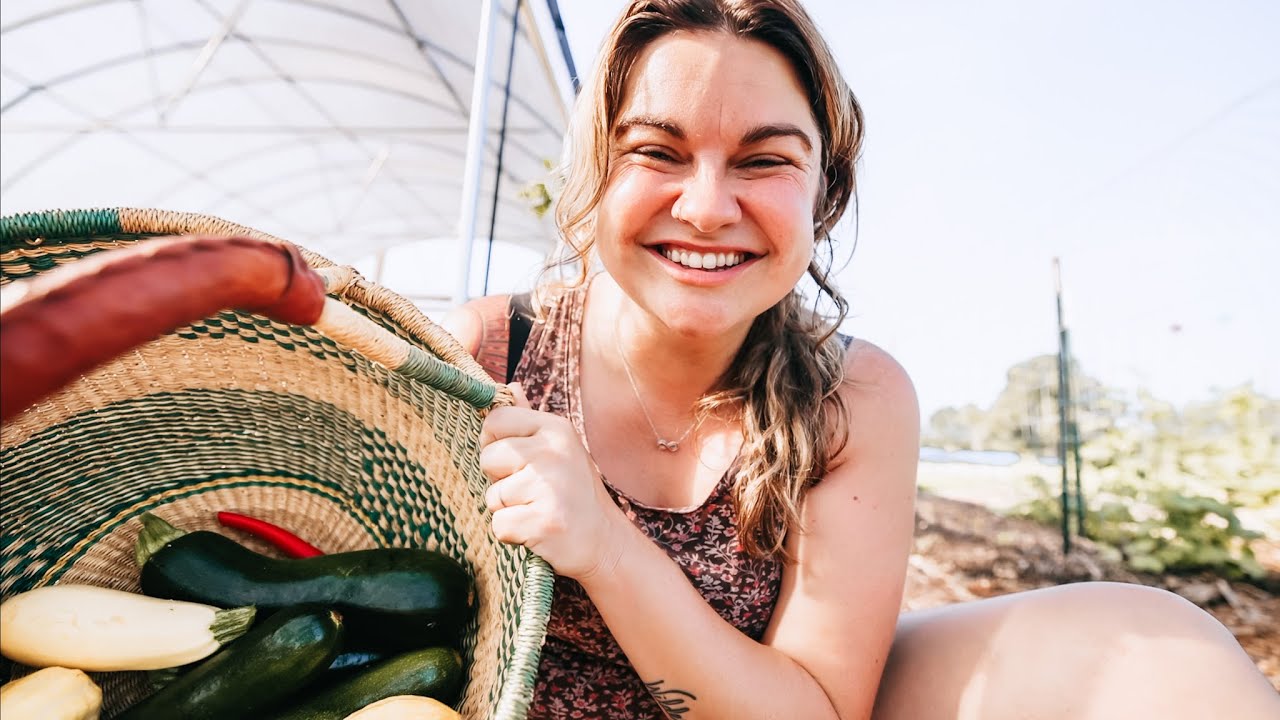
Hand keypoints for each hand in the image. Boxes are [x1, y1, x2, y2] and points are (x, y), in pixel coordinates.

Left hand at [479, 383, 629, 579]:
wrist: (604, 542)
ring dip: (509, 510)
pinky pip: (499, 525)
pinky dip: (513, 534)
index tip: (515, 462)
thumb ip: (529, 419)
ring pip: (492, 496)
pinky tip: (538, 531)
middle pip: (488, 458)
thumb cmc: (574, 492)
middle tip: (532, 491)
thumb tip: (509, 387)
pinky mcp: (543, 521)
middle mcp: (553, 451)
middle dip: (500, 480)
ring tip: (539, 510)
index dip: (495, 444)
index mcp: (556, 428)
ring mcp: (549, 486)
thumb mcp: (560, 448)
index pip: (494, 420)